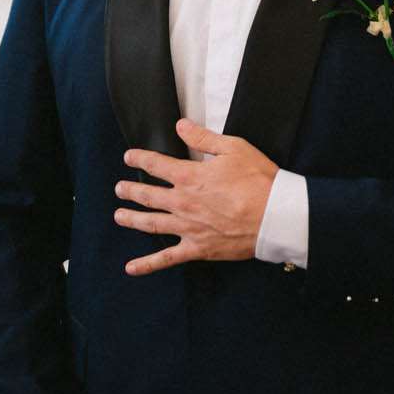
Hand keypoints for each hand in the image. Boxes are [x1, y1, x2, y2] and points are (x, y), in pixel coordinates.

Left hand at [114, 117, 277, 274]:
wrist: (275, 215)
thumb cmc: (259, 180)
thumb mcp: (233, 148)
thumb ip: (203, 137)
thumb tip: (181, 126)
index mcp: (190, 176)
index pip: (156, 164)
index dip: (139, 158)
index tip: (129, 156)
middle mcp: (182, 202)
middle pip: (148, 195)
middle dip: (130, 190)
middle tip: (119, 188)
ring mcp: (187, 227)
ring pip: (151, 223)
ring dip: (131, 219)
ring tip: (118, 216)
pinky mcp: (197, 248)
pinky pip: (167, 258)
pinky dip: (147, 264)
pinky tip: (131, 267)